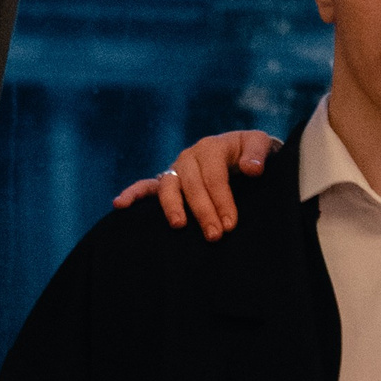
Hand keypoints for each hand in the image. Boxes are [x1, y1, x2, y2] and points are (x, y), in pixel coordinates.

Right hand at [113, 131, 276, 238]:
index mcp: (212, 147)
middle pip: (192, 184)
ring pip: (168, 186)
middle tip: (215, 235)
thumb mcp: (260, 145)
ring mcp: (176, 168)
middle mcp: (190, 157)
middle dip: (203, 211)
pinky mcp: (168, 180)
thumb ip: (258, 153)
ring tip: (179, 225)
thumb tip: (252, 169)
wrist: (243, 153)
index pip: (214, 175)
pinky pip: (147, 186)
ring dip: (172, 206)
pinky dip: (133, 194)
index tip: (230, 224)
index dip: (221, 200)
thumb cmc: (253, 153)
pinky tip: (120, 205)